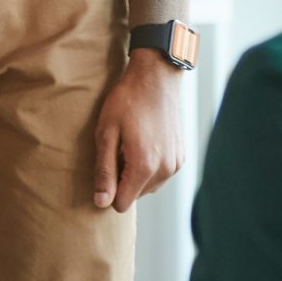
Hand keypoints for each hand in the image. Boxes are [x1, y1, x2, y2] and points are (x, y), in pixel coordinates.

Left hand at [93, 50, 185, 212]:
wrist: (157, 76)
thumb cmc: (127, 101)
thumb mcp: (106, 133)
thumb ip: (104, 171)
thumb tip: (101, 203)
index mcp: (144, 166)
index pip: (121, 203)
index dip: (108, 189)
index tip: (106, 164)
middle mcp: (165, 170)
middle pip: (135, 196)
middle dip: (123, 180)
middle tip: (118, 149)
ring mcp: (176, 164)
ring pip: (148, 187)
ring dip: (136, 173)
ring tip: (131, 144)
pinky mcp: (181, 156)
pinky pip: (160, 175)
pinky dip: (150, 165)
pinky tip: (144, 141)